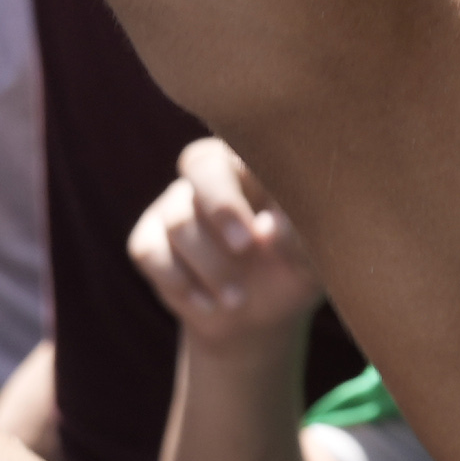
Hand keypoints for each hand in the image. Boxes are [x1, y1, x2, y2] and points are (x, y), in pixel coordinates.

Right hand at [130, 138, 326, 363]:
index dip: (254, 180)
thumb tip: (268, 228)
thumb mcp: (311, 262)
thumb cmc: (293, 272)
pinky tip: (208, 304)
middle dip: (222, 208)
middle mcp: (214, 175)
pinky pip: (148, 249)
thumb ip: (298, 241)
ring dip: (211, 266)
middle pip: (199, 163)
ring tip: (238, 298)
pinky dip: (180, 283)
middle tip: (245, 248)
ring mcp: (177, 203)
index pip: (245, 144)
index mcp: (258, 167)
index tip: (264, 230)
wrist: (259, 316)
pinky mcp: (149, 236)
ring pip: (180, 220)